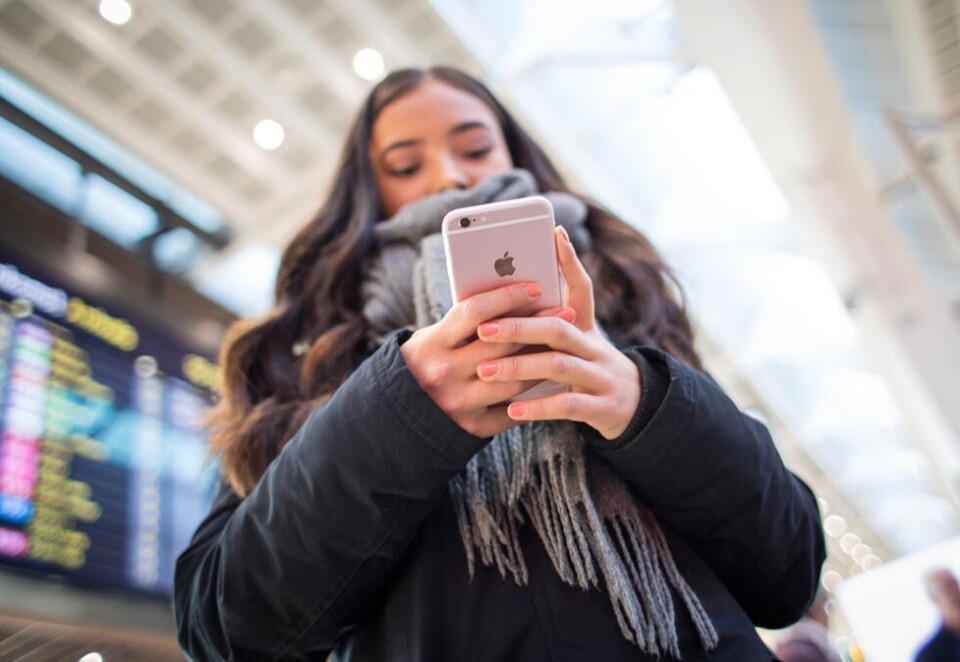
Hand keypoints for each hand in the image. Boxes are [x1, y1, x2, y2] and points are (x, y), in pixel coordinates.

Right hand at [400, 281, 568, 437]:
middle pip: (502, 345)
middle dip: (538, 326)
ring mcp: (459, 403)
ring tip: (564, 346)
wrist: (400, 415)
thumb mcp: (433, 338)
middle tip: (567, 313)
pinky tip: (551, 379)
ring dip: (543, 361)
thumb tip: (515, 300)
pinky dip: (532, 394)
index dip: (507, 297)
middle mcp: (444, 374)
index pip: (474, 313)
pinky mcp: (472, 427)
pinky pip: (512, 408)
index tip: (536, 287)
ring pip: (514, 379)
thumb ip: (466, 324)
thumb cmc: (426, 362)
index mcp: (432, 345)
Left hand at [474, 227, 640, 439]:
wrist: (635, 406)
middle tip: (484, 329)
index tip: (554, 234)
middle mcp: (595, 347)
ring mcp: (601, 376)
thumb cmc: (589, 368)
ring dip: (520, 366)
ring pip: (560, 365)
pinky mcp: (602, 407)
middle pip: (558, 327)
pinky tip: (513, 410)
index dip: (571, 261)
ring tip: (486, 370)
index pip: (582, 288)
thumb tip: (504, 302)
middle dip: (519, 326)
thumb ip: (547, 325)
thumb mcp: (576, 343)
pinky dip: (539, 407)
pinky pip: (568, 404)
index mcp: (587, 327)